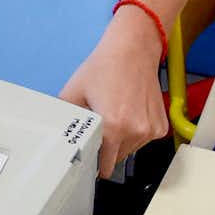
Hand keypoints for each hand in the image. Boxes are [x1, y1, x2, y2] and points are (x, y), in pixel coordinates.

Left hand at [58, 13, 169, 177]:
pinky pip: (143, 140)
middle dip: (106, 149)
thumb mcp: (74, 92)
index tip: (88, 155)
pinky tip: (128, 113)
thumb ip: (65, 118)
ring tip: (115, 114)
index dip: (93, 161)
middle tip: (100, 125)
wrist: (133, 49)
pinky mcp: (160, 126)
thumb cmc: (105, 67)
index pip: (103, 165)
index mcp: (114, 127)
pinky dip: (135, 133)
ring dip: (121, 141)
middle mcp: (135, 131)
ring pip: (130, 150)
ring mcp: (151, 130)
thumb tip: (54, 138)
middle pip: (116, 159)